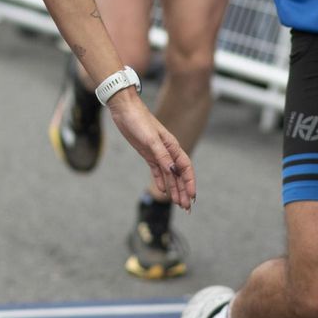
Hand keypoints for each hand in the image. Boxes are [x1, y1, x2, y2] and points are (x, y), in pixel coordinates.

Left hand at [106, 90, 195, 209]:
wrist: (124, 109)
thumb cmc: (139, 121)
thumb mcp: (151, 140)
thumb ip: (162, 156)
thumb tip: (173, 172)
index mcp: (172, 146)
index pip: (185, 168)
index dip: (190, 183)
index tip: (192, 197)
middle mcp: (168, 151)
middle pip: (179, 175)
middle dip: (184, 191)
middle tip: (187, 208)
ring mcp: (157, 153)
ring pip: (169, 175)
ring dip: (174, 189)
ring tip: (178, 204)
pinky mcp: (147, 153)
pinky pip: (157, 171)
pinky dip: (160, 181)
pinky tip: (163, 191)